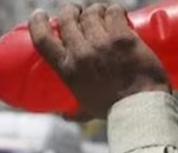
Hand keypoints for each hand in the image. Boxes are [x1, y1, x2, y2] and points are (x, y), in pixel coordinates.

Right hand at [29, 4, 169, 120]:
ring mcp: (102, 43)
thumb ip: (75, 112)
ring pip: (92, 12)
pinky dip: (115, 10)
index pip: (42, 39)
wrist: (139, 109)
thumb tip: (66, 116)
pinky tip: (119, 14)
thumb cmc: (113, 110)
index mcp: (67, 70)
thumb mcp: (86, 110)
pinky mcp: (122, 37)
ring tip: (102, 15)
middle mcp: (81, 53)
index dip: (37, 23)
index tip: (40, 15)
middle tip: (79, 13)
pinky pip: (114, 11)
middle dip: (71, 11)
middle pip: (68, 18)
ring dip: (96, 10)